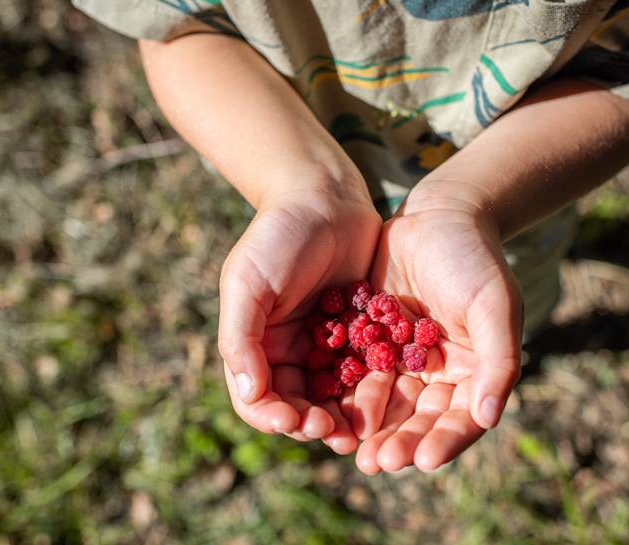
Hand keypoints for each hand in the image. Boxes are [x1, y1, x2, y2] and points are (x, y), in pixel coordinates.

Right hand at [219, 184, 381, 453]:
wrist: (325, 195)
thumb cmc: (278, 235)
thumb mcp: (248, 281)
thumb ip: (241, 336)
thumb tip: (249, 392)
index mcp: (256, 343)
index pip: (256, 397)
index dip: (271, 415)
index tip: (293, 421)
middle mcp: (289, 351)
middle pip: (297, 404)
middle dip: (312, 423)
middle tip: (336, 432)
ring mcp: (326, 345)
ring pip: (333, 395)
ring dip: (343, 416)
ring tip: (361, 431)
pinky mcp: (360, 334)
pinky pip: (365, 370)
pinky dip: (371, 389)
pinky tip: (387, 400)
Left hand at [345, 185, 523, 472]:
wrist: (438, 214)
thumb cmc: (475, 258)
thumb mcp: (495, 305)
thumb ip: (497, 361)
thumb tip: (489, 418)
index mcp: (473, 372)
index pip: (460, 419)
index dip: (443, 441)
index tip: (422, 461)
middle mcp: (438, 373)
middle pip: (418, 419)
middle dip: (399, 442)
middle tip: (375, 464)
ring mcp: (402, 358)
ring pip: (385, 403)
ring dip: (369, 426)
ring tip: (350, 446)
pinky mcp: (372, 340)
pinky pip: (357, 373)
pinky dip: (346, 392)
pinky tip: (328, 408)